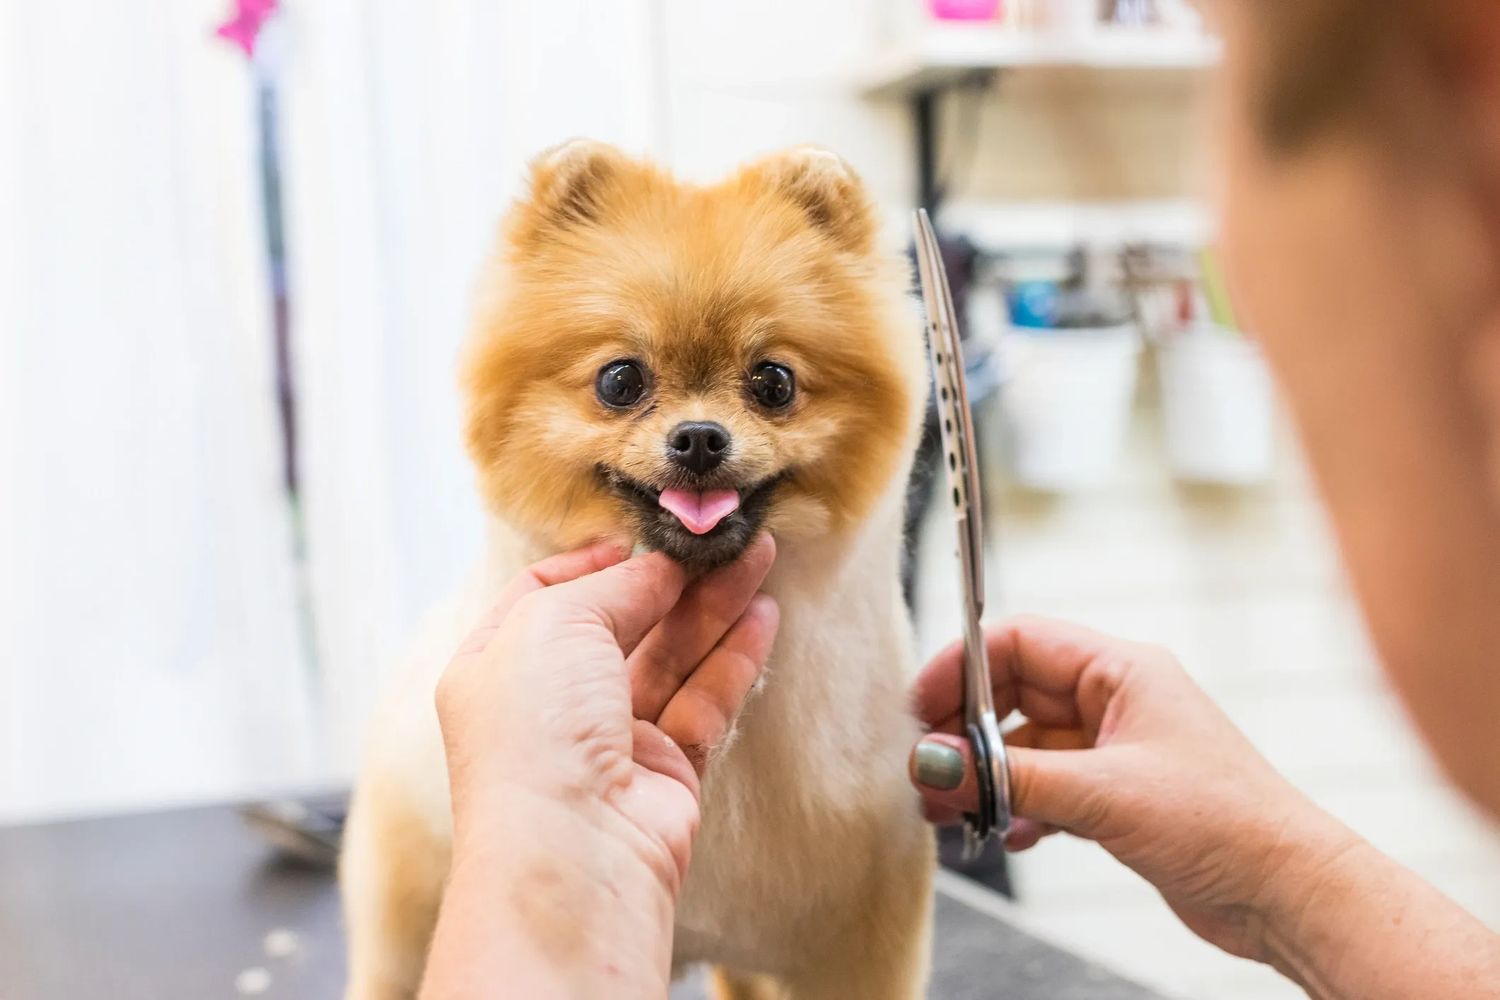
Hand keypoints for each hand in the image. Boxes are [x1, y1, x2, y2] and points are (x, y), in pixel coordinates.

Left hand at [425, 537, 777, 999]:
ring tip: (760, 557)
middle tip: (725, 539)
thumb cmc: (536, 732)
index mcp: (498, 665)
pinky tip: (763, 617)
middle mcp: (549, 703)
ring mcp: (608, 740)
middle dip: (672, 578)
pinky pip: (702, 703)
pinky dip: (733, 659)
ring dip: (714, 608)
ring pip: (669, 658)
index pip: (544, 595)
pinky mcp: (664, 771)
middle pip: (621, 622)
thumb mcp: (555, 624)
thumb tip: (659, 565)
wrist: (573, 854)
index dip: (593, 561)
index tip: (642, 534)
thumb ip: (614, 586)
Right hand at [908, 616, 1351, 962]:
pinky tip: (1007, 835)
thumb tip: (937, 761)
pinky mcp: (1116, 795)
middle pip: (1013, 694)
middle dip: (965, 732)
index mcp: (1121, 670)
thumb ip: (1010, 775)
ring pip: (1025, 746)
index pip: (1019, 642)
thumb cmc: (1222, 823)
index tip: (922, 709)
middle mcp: (1115, 700)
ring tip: (951, 811)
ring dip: (986, 776)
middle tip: (929, 772)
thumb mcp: (1102, 794)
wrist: (1285, 892)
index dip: (962, 668)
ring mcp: (1115, 749)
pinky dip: (1018, 806)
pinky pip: (1046, 786)